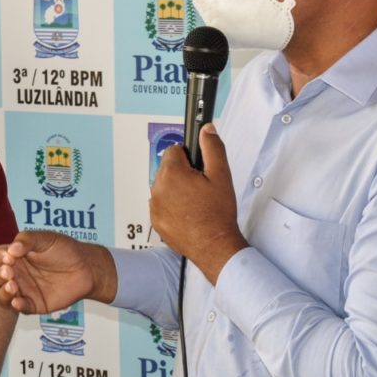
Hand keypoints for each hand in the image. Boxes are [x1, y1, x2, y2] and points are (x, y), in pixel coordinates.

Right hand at [0, 231, 115, 313]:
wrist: (86, 267)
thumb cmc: (65, 249)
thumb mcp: (45, 238)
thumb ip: (27, 240)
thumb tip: (11, 250)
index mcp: (14, 256)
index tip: (7, 256)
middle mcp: (16, 273)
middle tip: (9, 272)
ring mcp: (24, 289)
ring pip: (2, 295)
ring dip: (2, 292)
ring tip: (13, 286)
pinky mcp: (35, 303)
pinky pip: (21, 308)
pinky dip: (16, 305)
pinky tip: (18, 301)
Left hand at [150, 124, 246, 283]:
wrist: (214, 246)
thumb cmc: (217, 214)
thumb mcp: (221, 175)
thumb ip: (212, 148)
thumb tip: (206, 130)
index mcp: (172, 173)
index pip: (175, 150)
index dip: (190, 158)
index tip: (199, 169)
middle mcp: (158, 188)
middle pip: (168, 168)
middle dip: (183, 174)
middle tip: (201, 188)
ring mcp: (154, 206)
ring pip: (165, 186)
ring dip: (177, 190)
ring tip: (196, 203)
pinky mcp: (155, 220)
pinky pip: (162, 204)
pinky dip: (172, 206)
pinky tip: (188, 214)